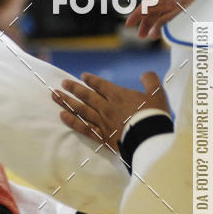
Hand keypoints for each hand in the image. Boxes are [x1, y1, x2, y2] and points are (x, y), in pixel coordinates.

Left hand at [52, 71, 169, 144]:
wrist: (149, 138)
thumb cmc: (154, 116)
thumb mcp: (157, 94)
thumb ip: (150, 81)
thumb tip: (145, 74)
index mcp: (119, 95)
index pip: (101, 85)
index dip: (91, 80)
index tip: (82, 76)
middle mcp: (106, 107)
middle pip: (86, 95)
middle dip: (73, 88)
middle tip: (62, 83)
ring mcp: (102, 122)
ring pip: (80, 109)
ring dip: (66, 101)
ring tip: (54, 95)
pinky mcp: (101, 136)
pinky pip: (83, 127)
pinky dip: (71, 121)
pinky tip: (62, 116)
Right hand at [126, 0, 204, 38]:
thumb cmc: (205, 7)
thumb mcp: (183, 16)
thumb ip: (166, 23)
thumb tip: (153, 32)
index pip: (148, 4)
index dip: (136, 14)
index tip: (128, 25)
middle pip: (153, 10)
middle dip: (145, 23)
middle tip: (141, 36)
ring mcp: (179, 4)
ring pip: (161, 15)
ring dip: (154, 26)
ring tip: (151, 37)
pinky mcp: (185, 10)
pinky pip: (170, 17)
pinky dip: (164, 26)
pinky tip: (163, 33)